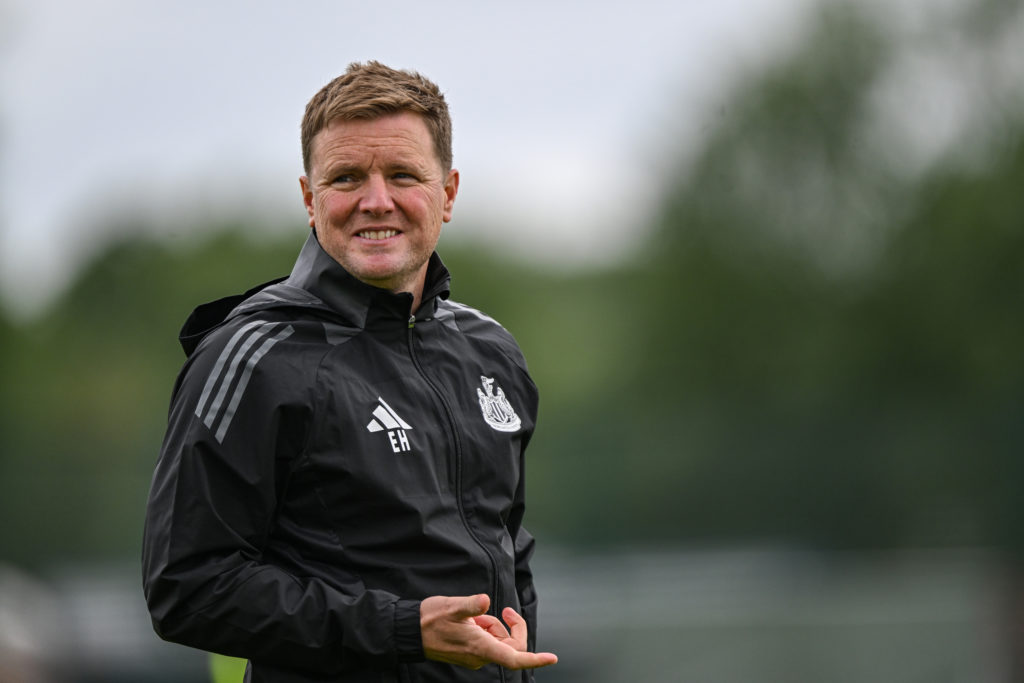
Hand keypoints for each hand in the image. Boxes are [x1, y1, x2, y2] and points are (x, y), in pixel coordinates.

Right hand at [420, 594, 557, 670]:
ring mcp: (476, 655)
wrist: (411, 631)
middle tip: (505, 609)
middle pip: (512, 647)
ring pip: (500, 643)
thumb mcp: (452, 607)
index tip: (552, 658)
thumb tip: (485, 600)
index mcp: (480, 647)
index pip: (514, 658)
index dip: (535, 659)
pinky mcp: (470, 652)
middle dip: (513, 628)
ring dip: (497, 626)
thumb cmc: (430, 619)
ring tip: (479, 615)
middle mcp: (480, 655)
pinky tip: (474, 621)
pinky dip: (488, 629)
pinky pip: (489, 642)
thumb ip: (471, 605)